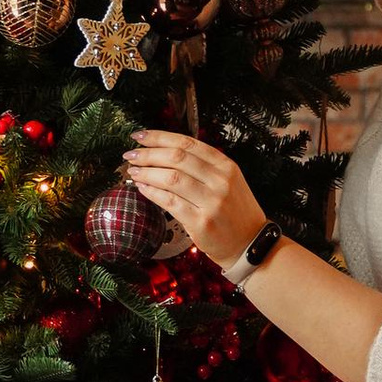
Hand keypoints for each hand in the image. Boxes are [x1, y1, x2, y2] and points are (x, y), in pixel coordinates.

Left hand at [123, 130, 264, 266]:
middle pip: (177, 157)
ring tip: (134, 171)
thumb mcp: (228, 182)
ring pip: (171, 178)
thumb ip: (203, 167)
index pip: (188, 143)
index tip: (140, 136)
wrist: (251, 245)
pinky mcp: (201, 222)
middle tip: (131, 154)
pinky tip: (142, 188)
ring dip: (147, 172)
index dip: (159, 137)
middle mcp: (221, 181)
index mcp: (226, 166)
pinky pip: (170, 202)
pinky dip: (152, 193)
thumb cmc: (234, 213)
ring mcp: (212, 201)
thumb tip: (164, 153)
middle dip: (148, 154)